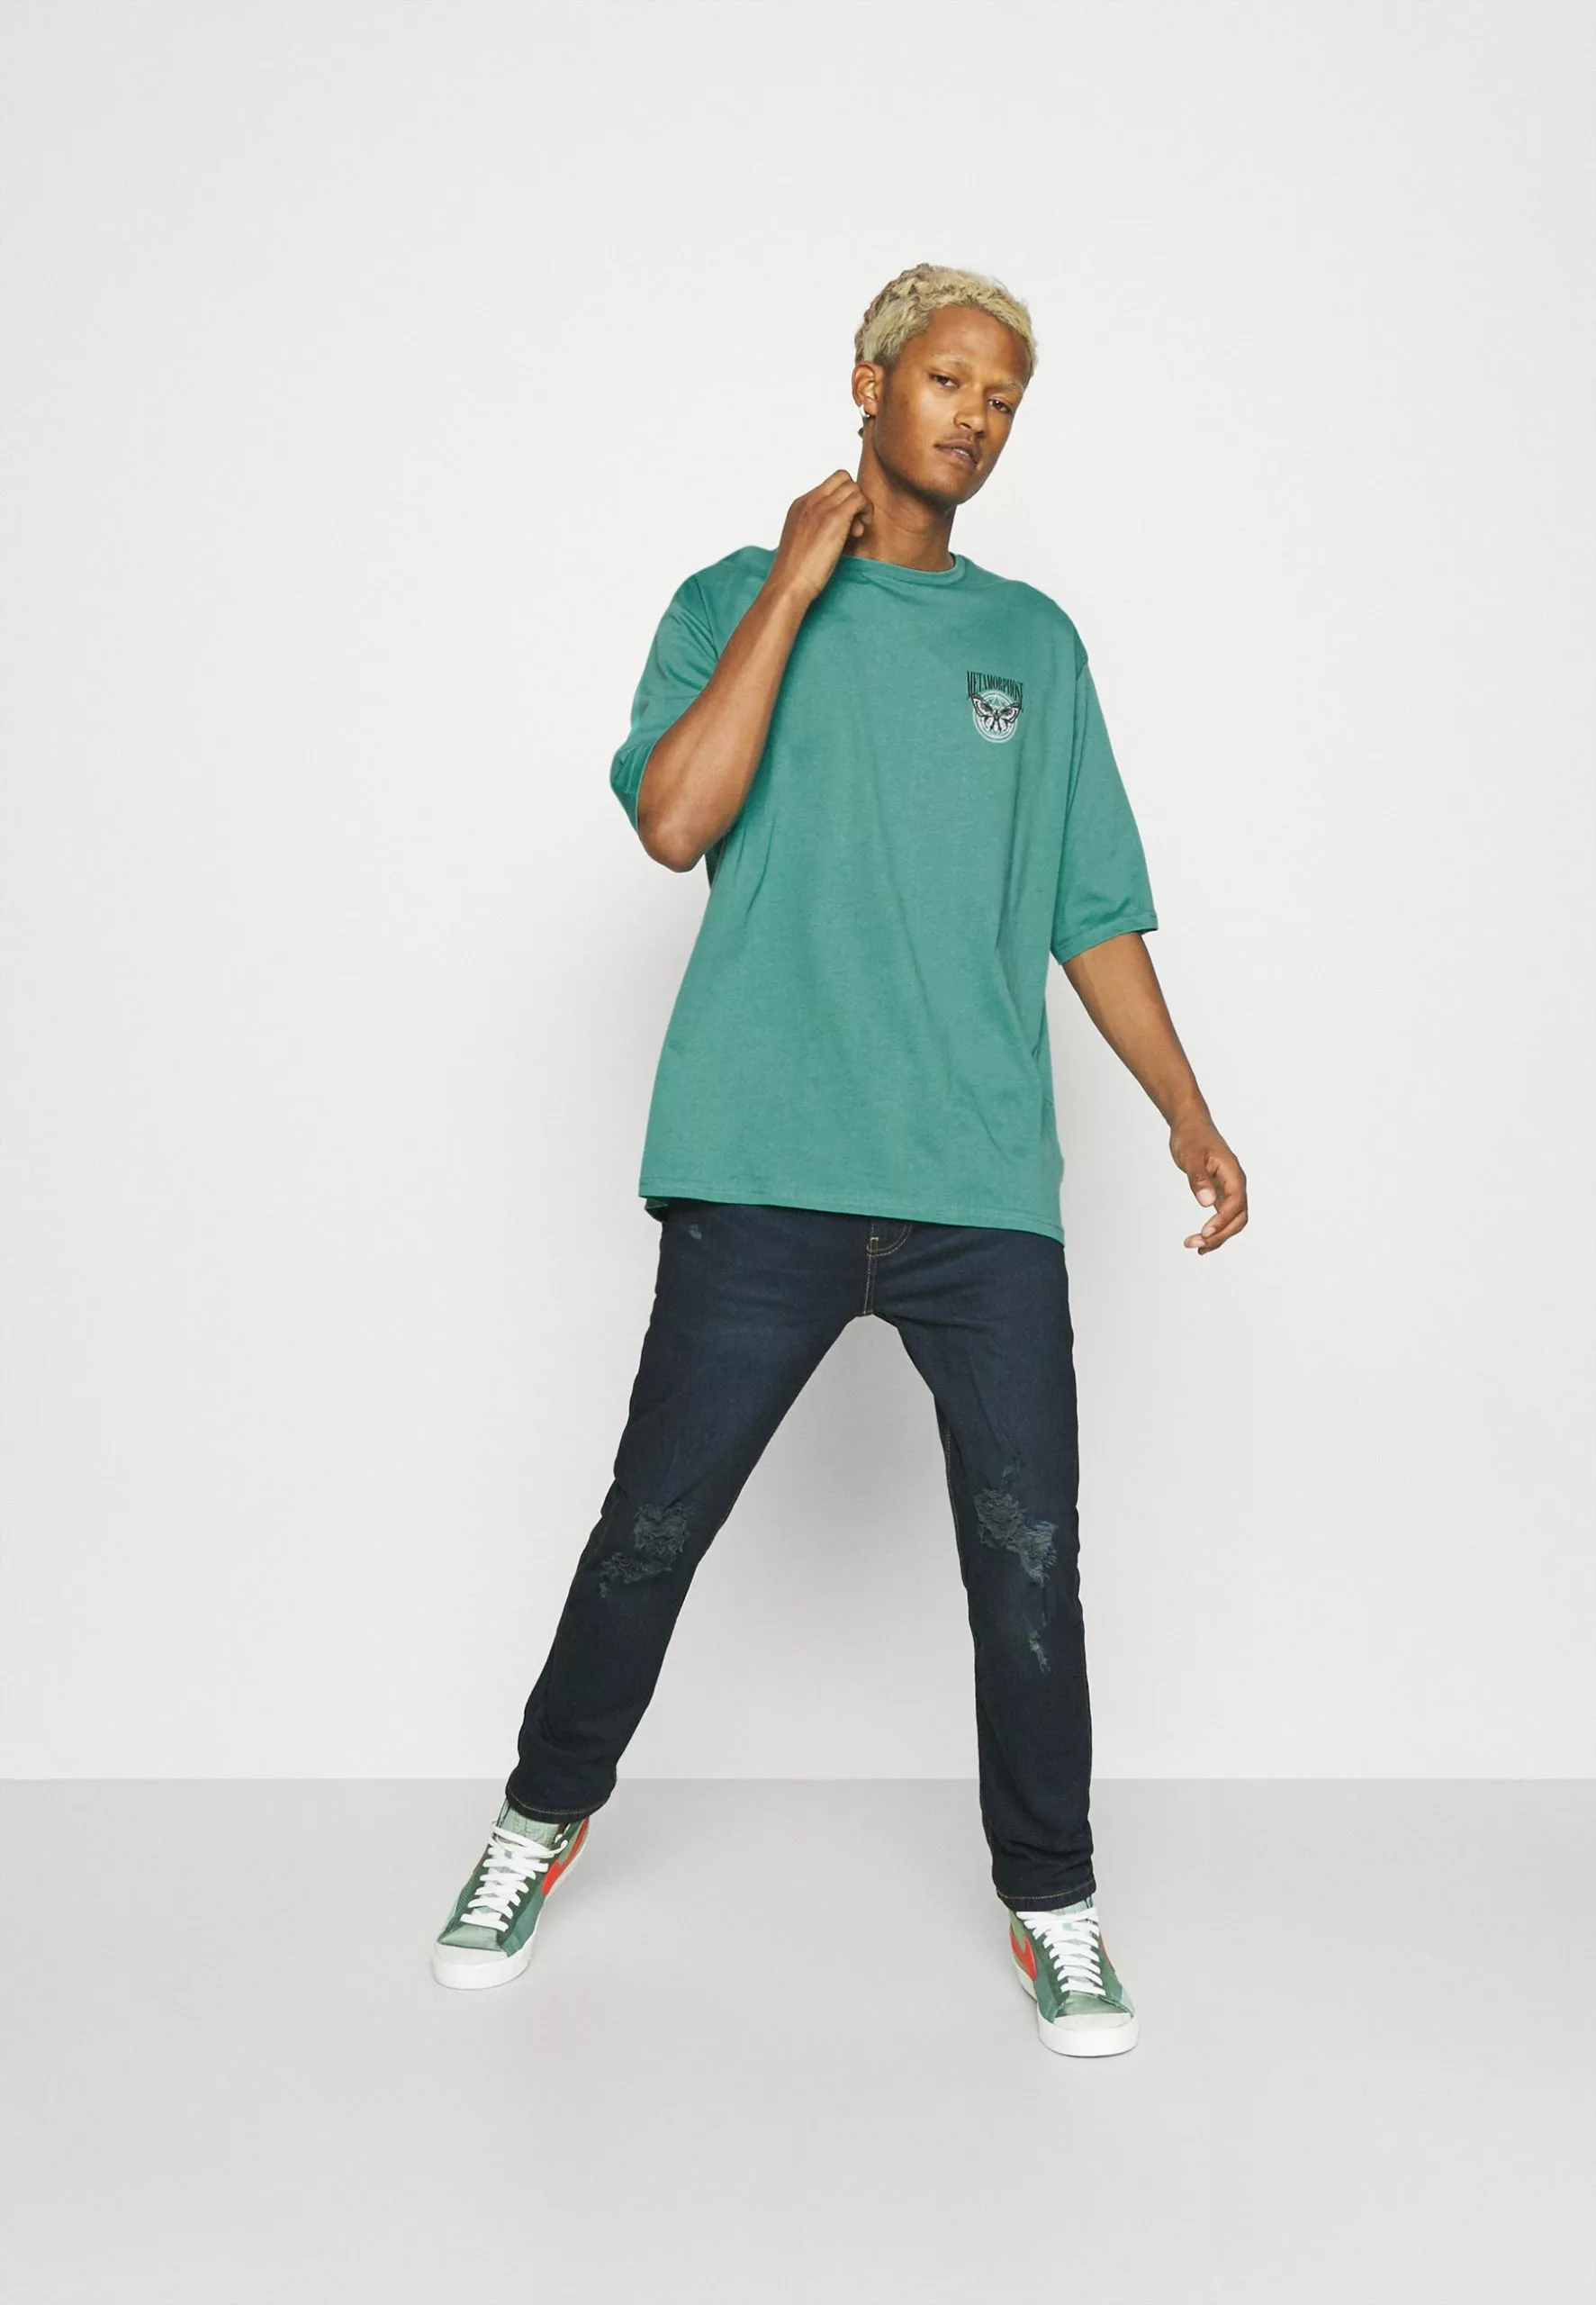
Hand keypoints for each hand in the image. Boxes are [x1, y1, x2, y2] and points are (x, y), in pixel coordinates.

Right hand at [768, 471, 873, 605]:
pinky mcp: (834, 518)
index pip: (829, 485)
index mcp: (799, 505)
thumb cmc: (796, 572)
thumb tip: (840, 528)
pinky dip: (866, 511)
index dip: (841, 500)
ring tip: (857, 531)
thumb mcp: (802, 541)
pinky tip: (861, 531)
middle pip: (842, 478)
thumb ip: (816, 528)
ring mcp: (821, 508)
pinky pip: (860, 499)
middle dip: (853, 497)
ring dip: (861, 506)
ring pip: (853, 487)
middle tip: (854, 523)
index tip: (843, 523)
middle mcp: (809, 501)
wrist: (789, 582)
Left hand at [1171, 1115, 1247, 1254]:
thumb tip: (1207, 1203)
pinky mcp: (1220, 1193)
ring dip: (1218, 1236)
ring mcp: (1229, 1189)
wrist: (1191, 1126)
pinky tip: (1202, 1240)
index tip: (1205, 1233)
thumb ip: (1199, 1179)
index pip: (1235, 1204)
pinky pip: (1223, 1216)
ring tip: (1196, 1246)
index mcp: (1233, 1174)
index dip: (1222, 1221)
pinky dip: (1215, 1230)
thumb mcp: (1191, 1156)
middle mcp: (1235, 1184)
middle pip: (1238, 1218)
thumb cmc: (1192, 1138)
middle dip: (1220, 1234)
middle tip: (1196, 1244)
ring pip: (1232, 1220)